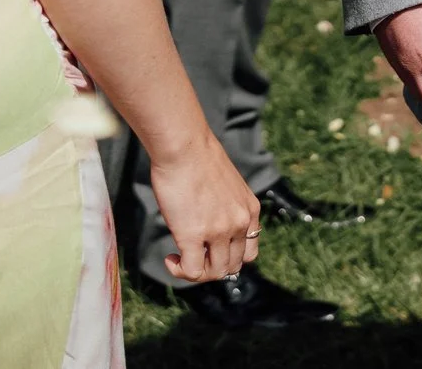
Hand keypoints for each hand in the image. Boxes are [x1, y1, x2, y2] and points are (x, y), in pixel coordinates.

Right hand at [146, 130, 259, 283]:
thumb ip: (228, 209)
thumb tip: (212, 227)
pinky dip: (179, 271)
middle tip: (191, 256)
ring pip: (215, 273)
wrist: (185, 148)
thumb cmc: (199, 162)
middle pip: (232, 267)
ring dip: (196, 271)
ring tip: (179, 258)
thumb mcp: (228, 188)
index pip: (249, 253)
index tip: (209, 250)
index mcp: (250, 210)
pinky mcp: (194, 235)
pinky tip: (170, 258)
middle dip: (211, 267)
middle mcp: (240, 223)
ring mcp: (219, 231)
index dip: (228, 258)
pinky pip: (192, 271)